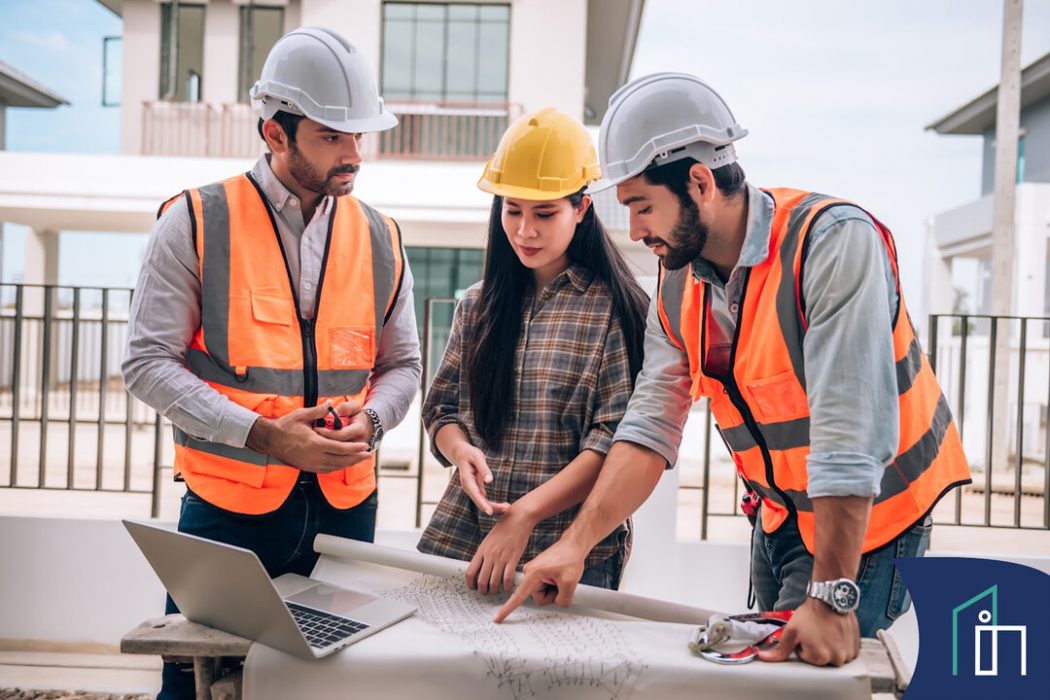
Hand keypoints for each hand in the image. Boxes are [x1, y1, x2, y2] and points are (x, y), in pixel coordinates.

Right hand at [246, 402, 370, 472]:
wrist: (269, 440)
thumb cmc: (285, 426)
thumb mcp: (301, 415)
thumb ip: (318, 411)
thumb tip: (331, 403)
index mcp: (315, 444)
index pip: (340, 448)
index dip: (354, 448)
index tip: (365, 446)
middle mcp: (314, 457)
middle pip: (341, 460)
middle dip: (356, 457)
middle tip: (368, 454)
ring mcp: (310, 464)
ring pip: (334, 466)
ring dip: (348, 463)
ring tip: (359, 459)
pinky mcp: (307, 467)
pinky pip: (326, 470)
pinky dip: (337, 467)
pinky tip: (343, 463)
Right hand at [452, 443, 508, 515]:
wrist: (461, 454)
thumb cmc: (470, 454)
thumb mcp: (477, 457)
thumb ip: (483, 469)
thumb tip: (489, 481)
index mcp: (467, 480)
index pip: (475, 494)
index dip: (483, 504)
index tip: (490, 512)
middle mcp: (469, 487)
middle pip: (480, 502)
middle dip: (493, 507)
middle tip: (507, 508)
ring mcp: (472, 489)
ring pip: (482, 502)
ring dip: (494, 507)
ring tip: (507, 507)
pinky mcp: (477, 489)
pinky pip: (484, 499)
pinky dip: (492, 504)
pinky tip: (502, 506)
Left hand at [465, 507, 533, 594]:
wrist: (518, 518)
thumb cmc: (504, 527)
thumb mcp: (489, 539)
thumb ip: (485, 552)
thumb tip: (481, 566)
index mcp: (482, 550)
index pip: (470, 572)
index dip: (470, 583)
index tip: (473, 588)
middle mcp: (490, 555)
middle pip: (481, 580)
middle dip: (482, 590)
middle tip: (485, 593)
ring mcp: (501, 557)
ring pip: (494, 581)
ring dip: (494, 590)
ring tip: (496, 592)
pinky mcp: (513, 558)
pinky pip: (507, 578)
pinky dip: (506, 586)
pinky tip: (507, 588)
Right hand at [493, 538, 585, 622]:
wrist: (573, 545)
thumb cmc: (570, 558)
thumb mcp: (570, 582)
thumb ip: (563, 600)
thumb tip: (558, 604)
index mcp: (533, 574)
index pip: (519, 596)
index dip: (508, 609)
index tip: (496, 619)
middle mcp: (529, 573)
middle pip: (538, 598)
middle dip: (552, 596)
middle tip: (563, 584)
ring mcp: (534, 573)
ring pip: (542, 594)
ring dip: (554, 590)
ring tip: (561, 577)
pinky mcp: (539, 573)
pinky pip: (544, 587)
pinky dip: (554, 586)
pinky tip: (560, 576)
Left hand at [757, 598, 859, 665]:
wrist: (830, 598)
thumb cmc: (811, 614)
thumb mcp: (791, 631)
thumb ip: (779, 649)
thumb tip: (763, 658)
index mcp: (820, 658)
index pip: (806, 658)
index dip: (803, 645)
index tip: (806, 634)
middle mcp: (837, 659)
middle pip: (821, 659)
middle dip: (816, 648)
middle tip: (815, 632)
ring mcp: (849, 653)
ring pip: (834, 656)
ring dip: (829, 646)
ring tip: (826, 631)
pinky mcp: (856, 647)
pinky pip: (846, 651)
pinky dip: (840, 644)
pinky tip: (836, 633)